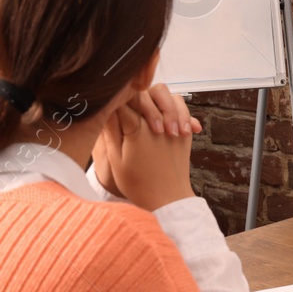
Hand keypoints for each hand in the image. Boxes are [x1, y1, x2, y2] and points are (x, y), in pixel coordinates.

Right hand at [91, 84, 201, 210]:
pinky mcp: (185, 131)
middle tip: (134, 114)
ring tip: (152, 119)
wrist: (168, 200)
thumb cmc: (138, 184)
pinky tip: (168, 120)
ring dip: (159, 101)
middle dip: (138, 97)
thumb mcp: (116, 160)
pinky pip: (182, 107)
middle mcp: (156, 123)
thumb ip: (111, 131)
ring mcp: (174, 125)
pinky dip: (176, 108)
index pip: (123, 99)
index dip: (116, 99)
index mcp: (135, 129)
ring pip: (167, 94)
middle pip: (145, 91)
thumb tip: (107, 108)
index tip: (114, 106)